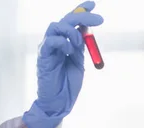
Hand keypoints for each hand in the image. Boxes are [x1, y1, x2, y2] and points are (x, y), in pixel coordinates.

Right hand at [23, 1, 103, 127]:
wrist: (60, 101)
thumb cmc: (69, 83)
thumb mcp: (79, 60)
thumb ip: (82, 45)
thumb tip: (87, 28)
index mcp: (65, 42)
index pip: (72, 21)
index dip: (81, 10)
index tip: (92, 4)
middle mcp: (55, 42)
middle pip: (66, 20)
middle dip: (82, 16)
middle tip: (99, 19)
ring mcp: (48, 48)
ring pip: (56, 26)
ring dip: (71, 31)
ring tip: (79, 43)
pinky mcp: (43, 57)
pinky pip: (50, 41)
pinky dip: (62, 42)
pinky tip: (69, 50)